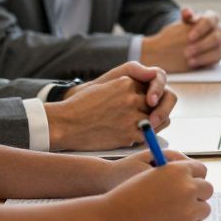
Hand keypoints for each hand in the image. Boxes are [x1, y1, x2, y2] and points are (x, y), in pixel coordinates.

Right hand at [46, 75, 177, 151]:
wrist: (64, 124)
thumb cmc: (82, 107)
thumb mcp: (105, 86)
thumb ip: (127, 87)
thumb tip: (148, 97)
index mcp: (126, 82)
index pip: (150, 89)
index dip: (148, 99)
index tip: (143, 105)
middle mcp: (131, 96)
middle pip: (155, 105)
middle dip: (151, 112)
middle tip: (144, 119)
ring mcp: (132, 114)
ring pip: (155, 120)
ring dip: (149, 125)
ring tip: (136, 128)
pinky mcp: (131, 132)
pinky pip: (148, 135)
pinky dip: (141, 138)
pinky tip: (128, 137)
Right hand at [104, 154, 212, 220]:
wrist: (112, 220)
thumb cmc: (128, 195)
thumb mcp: (149, 171)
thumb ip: (174, 168)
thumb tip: (195, 173)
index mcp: (178, 171)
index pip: (201, 169)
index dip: (194, 176)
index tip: (189, 181)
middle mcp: (187, 188)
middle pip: (207, 188)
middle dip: (197, 193)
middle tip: (184, 198)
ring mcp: (190, 211)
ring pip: (204, 208)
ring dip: (193, 210)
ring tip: (171, 213)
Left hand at [141, 8, 220, 71]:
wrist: (179, 44)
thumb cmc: (183, 30)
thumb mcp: (183, 23)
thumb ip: (186, 16)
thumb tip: (187, 11)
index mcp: (212, 18)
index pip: (210, 21)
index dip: (201, 29)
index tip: (189, 37)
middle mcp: (219, 30)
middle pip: (217, 37)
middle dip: (202, 45)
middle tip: (187, 51)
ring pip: (218, 49)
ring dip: (203, 56)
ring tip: (188, 60)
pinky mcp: (218, 55)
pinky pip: (216, 59)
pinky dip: (204, 61)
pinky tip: (192, 64)